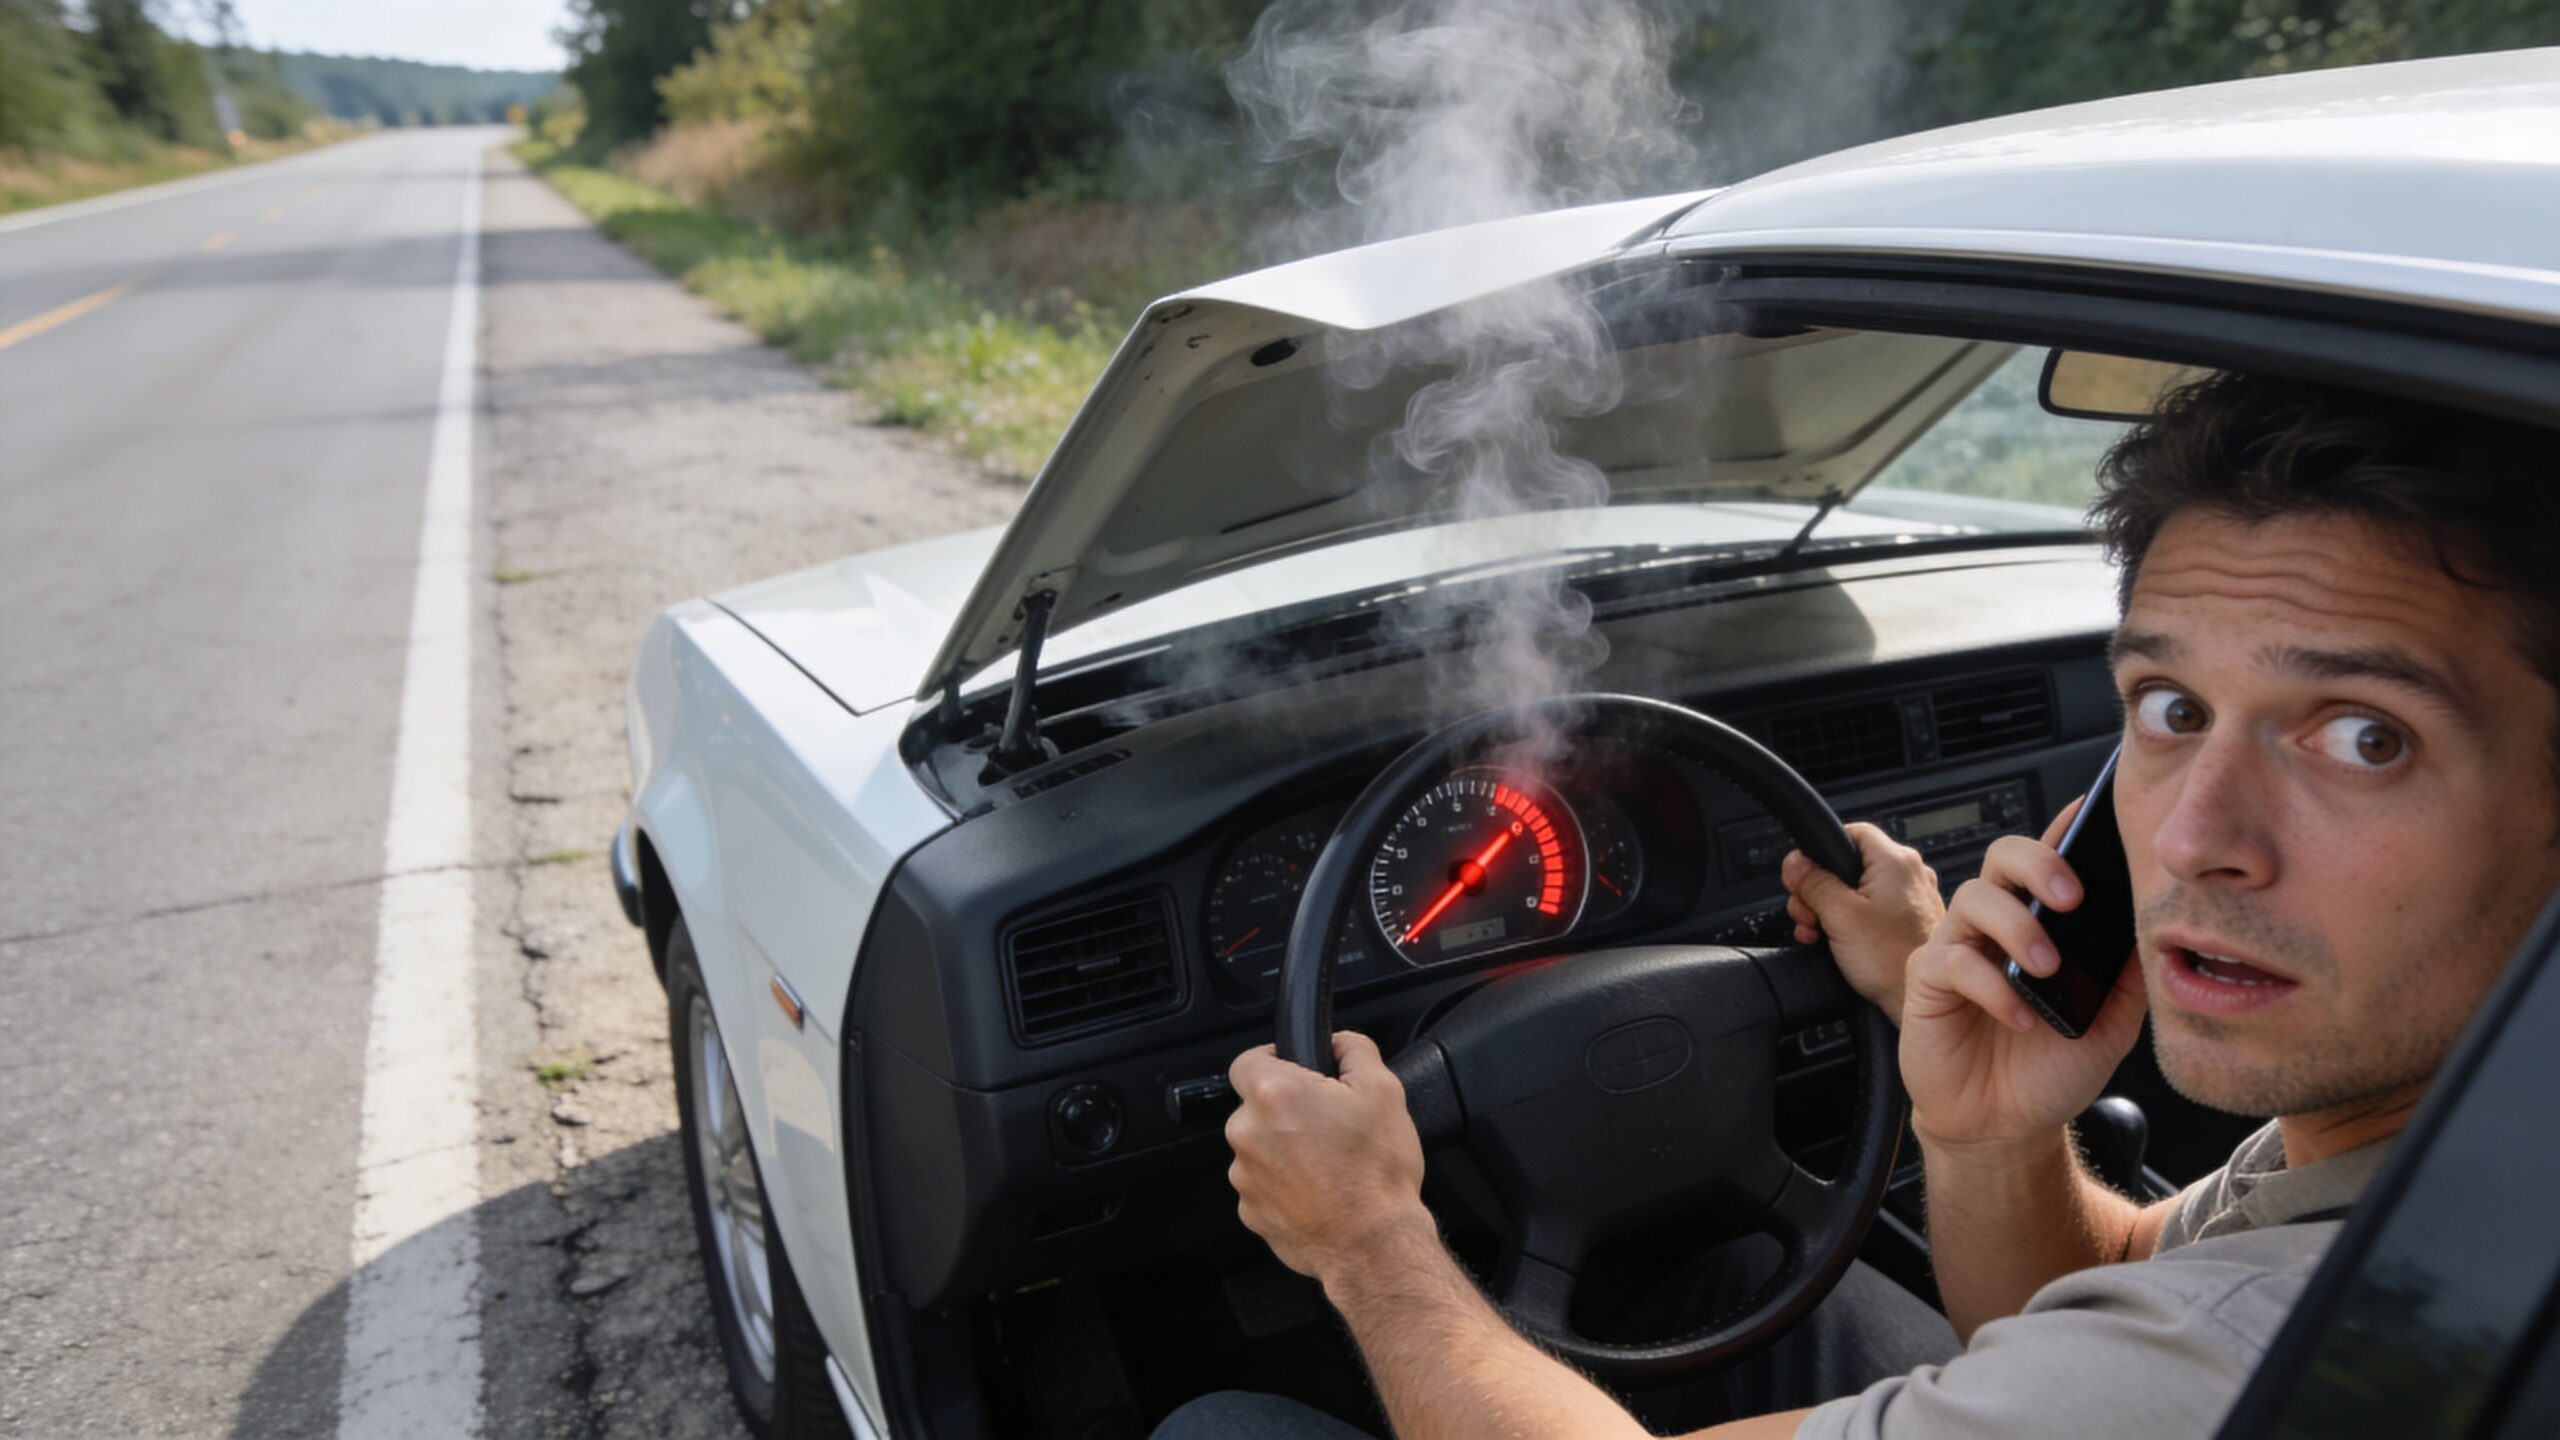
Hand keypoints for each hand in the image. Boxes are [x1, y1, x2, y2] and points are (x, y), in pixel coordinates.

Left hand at [1226, 1032, 1430, 1283]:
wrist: (1373, 1245)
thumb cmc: (1377, 1173)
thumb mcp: (1384, 1090)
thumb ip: (1355, 1050)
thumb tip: (1340, 1043)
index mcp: (1274, 1095)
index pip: (1246, 1060)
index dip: (1272, 1061)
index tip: (1293, 1072)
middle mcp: (1248, 1134)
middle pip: (1255, 1107)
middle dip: (1287, 1111)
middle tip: (1327, 1124)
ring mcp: (1245, 1177)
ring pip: (1259, 1148)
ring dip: (1285, 1150)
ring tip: (1328, 1164)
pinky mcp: (1250, 1212)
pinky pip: (1263, 1186)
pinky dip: (1285, 1186)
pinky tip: (1319, 1191)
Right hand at [1781, 823, 1943, 1025]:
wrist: (1920, 1001)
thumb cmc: (1892, 960)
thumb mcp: (1840, 916)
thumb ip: (1814, 882)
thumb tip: (1796, 862)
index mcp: (1895, 860)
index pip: (1849, 831)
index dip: (1819, 851)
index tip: (1803, 875)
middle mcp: (1908, 872)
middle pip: (1847, 863)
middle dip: (1818, 889)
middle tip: (1809, 913)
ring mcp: (1910, 896)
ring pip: (1855, 888)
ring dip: (1829, 909)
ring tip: (1822, 933)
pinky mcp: (1909, 919)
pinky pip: (1870, 908)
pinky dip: (1848, 921)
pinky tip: (1837, 942)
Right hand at [1899, 798, 2147, 1154]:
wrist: (2007, 1126)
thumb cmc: (2050, 1069)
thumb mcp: (2110, 1022)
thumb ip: (2129, 975)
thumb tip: (2157, 929)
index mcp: (2039, 925)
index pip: (2048, 862)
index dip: (2065, 830)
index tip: (2092, 813)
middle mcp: (1995, 926)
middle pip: (2002, 857)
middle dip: (2038, 863)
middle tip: (2070, 897)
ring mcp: (1957, 948)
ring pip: (1973, 898)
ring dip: (2016, 927)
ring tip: (2046, 968)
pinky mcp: (1927, 983)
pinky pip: (1951, 961)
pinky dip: (1991, 986)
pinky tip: (2020, 1016)